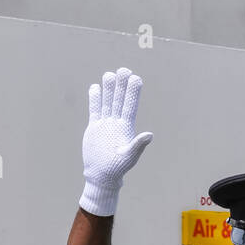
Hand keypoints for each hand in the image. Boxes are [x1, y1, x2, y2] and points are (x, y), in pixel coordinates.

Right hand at [79, 68, 153, 216]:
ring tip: (109, 74)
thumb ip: (138, 145)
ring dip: (108, 89)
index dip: (133, 92)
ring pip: (107, 102)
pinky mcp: (95, 127)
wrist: (101, 175)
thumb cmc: (118, 169)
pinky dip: (95, 99)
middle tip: (124, 69)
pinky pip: (95, 110)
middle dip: (121, 86)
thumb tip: (150, 135)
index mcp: (126, 128)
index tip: (136, 78)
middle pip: (119, 100)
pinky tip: (96, 87)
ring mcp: (105, 124)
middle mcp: (116, 123)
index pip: (130, 106)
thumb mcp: (129, 157)